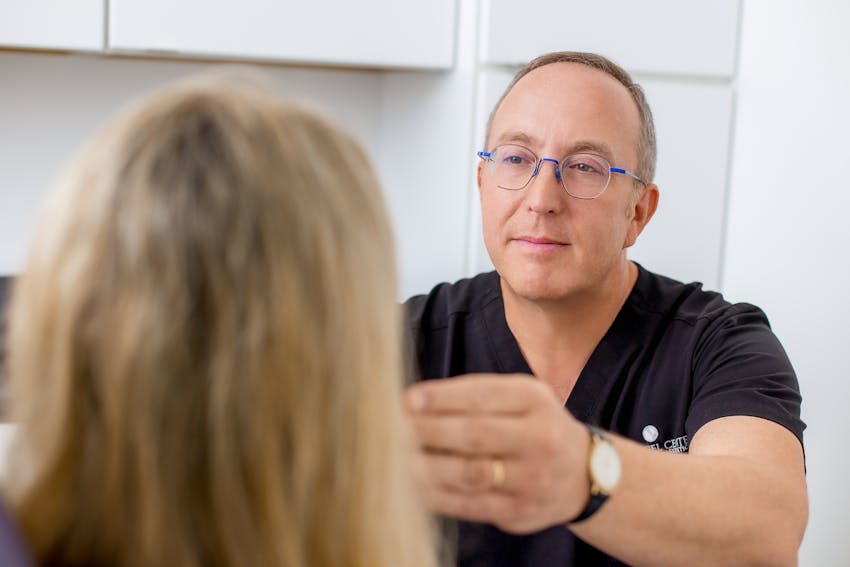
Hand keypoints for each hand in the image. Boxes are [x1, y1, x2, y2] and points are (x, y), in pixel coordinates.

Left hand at [405, 373, 591, 533]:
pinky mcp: (519, 511)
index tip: (408, 399)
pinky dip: (435, 494)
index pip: (481, 395)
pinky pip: (468, 505)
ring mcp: (532, 478)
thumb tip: (413, 401)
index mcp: (534, 400)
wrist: (582, 473)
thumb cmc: (533, 425)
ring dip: (426, 464)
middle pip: (473, 434)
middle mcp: (538, 438)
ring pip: (469, 473)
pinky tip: (413, 483)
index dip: (440, 397)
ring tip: (399, 456)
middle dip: (428, 430)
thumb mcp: (519, 397)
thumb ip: (475, 395)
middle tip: (396, 427)